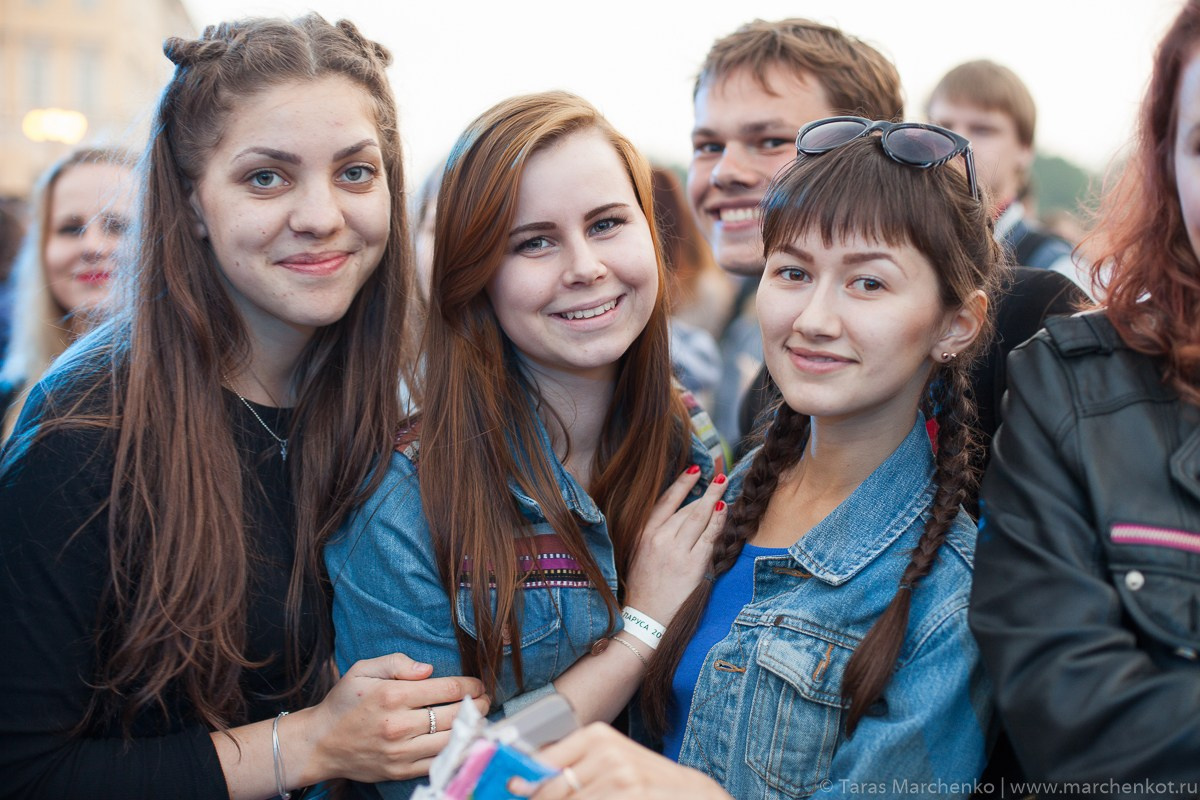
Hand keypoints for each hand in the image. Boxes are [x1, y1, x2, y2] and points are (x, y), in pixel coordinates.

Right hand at [298, 652, 488, 782]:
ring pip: (451, 740)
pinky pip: (438, 762)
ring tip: (480, 719)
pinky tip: (464, 740)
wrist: (320, 743)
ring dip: (472, 729)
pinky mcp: (400, 770)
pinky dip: (456, 751)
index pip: (448, 690)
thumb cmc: (344, 703)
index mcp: (393, 695)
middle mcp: (399, 725)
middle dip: (478, 706)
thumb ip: (396, 662)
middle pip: (455, 715)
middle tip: (486, 700)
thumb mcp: (363, 670)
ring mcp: (401, 752)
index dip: (471, 686)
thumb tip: (428, 669)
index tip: (479, 684)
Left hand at [510, 723, 731, 799]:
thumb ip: (572, 765)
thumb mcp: (609, 760)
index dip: (523, 780)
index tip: (511, 788)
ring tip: (589, 797)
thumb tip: (524, 780)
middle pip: (550, 789)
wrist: (689, 792)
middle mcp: (605, 750)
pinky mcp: (629, 793)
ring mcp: (619, 774)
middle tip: (534, 799)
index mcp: (595, 735)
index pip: (544, 760)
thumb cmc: (642, 778)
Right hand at [624, 466, 727, 623]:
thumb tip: (681, 513)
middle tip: (719, 478)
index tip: (695, 470)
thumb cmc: (644, 585)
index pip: (666, 501)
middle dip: (705, 492)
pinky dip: (718, 521)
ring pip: (698, 518)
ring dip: (713, 499)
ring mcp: (676, 551)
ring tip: (724, 486)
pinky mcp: (691, 565)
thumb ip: (656, 532)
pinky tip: (725, 510)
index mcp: (644, 533)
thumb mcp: (640, 552)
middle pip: (686, 509)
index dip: (682, 483)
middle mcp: (659, 538)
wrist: (645, 616)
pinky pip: (709, 537)